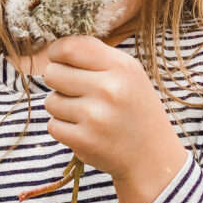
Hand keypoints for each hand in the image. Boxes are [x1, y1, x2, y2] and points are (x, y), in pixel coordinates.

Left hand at [44, 34, 177, 180]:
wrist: (152, 155)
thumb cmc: (134, 108)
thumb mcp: (128, 73)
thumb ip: (95, 55)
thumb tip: (55, 47)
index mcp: (120, 67)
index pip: (68, 47)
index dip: (57, 53)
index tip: (60, 61)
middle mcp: (109, 89)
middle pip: (53, 73)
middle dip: (60, 82)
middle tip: (78, 92)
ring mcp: (95, 117)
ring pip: (50, 101)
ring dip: (62, 107)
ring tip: (85, 113)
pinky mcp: (84, 141)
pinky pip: (53, 125)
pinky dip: (64, 128)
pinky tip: (84, 130)